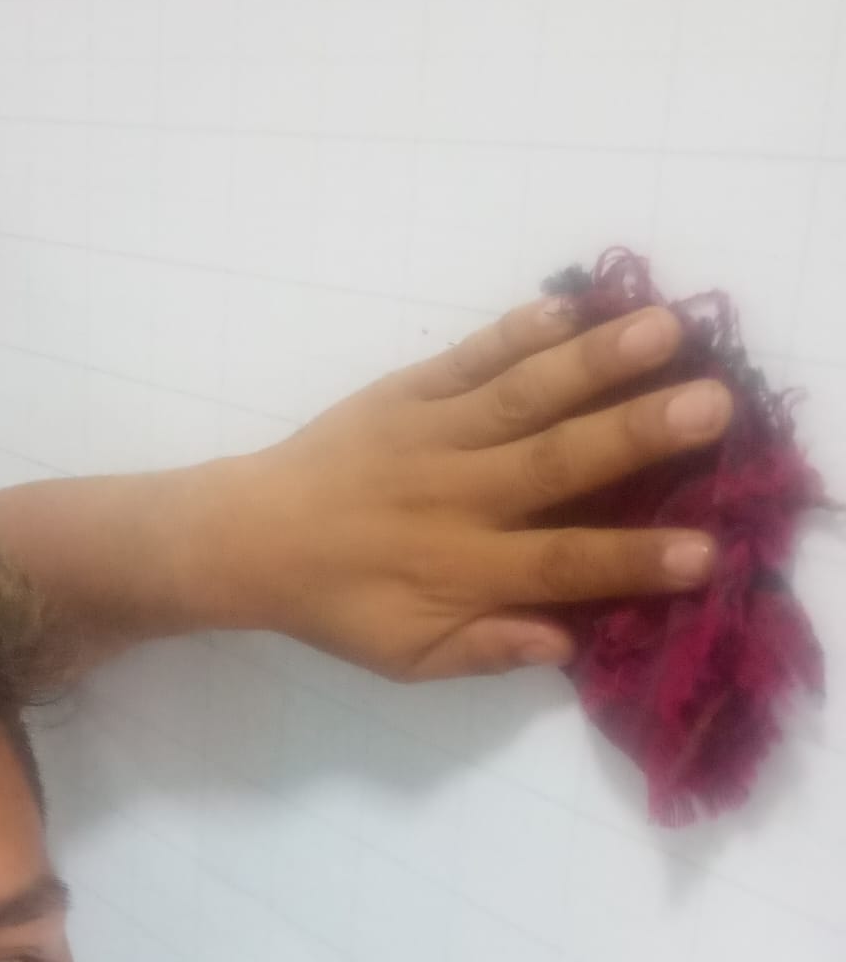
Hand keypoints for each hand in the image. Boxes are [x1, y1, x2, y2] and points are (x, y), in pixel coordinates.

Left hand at [219, 297, 731, 680]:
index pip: (561, 565)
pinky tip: (573, 303)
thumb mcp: (405, 658)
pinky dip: (518, 329)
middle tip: (713, 406)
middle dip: (636, 435)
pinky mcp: (407, 390)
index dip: (632, 561)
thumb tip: (568, 641)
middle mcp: (457, 495)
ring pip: (522, 394)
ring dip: (595, 361)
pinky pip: (469, 357)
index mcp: (462, 568)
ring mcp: (433, 433)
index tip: (705, 552)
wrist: (249, 537)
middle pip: (556, 463)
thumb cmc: (339, 603)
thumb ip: (486, 650)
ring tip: (666, 328)